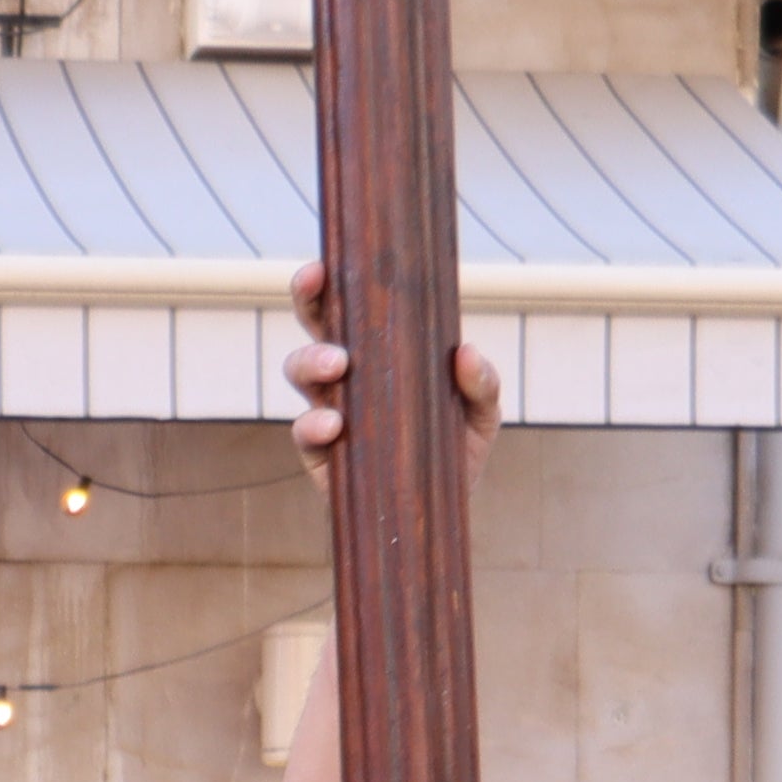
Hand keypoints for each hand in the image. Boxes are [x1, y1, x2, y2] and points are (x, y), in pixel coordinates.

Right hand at [284, 263, 504, 495]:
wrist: (439, 517)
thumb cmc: (455, 451)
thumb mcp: (480, 416)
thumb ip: (482, 385)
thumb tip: (467, 352)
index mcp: (377, 354)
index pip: (347, 308)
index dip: (328, 282)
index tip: (325, 264)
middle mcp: (345, 379)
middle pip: (311, 327)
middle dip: (306, 301)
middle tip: (315, 290)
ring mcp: (327, 415)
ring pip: (299, 373)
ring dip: (310, 361)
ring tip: (337, 365)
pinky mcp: (322, 459)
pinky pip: (304, 435)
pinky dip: (314, 424)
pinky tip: (335, 423)